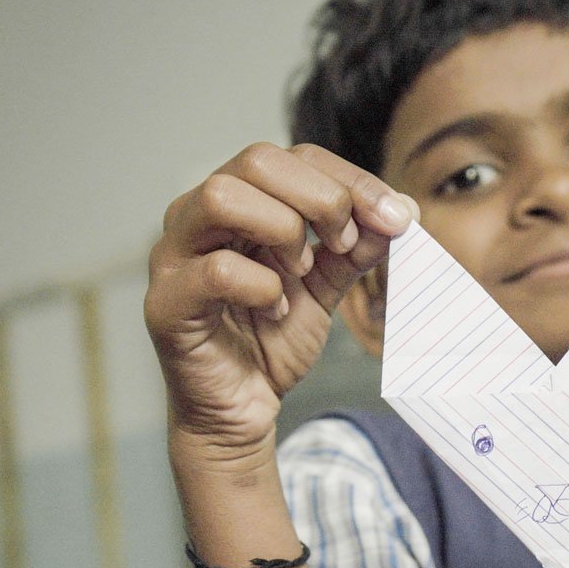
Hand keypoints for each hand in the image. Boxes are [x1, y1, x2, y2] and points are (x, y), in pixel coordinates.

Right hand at [145, 143, 415, 454]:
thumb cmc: (270, 340)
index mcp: (240, 202)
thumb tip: (401, 211)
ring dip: (282, 229)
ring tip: (301, 271)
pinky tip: (276, 310)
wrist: (241, 410)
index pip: (295, 157)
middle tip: (346, 244)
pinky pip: (215, 270)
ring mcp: (175, 255)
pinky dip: (262, 287)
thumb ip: (356, 248)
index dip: (351, 179)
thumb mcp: (326, 286)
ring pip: (222, 197)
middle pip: (257, 160)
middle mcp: (199, 216)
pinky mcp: (167, 301)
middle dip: (321, 198)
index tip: (395, 218)